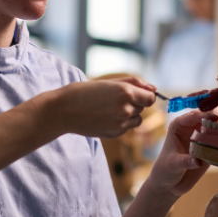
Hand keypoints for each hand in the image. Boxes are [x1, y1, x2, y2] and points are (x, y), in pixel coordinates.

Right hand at [40, 76, 155, 139]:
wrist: (63, 110)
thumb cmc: (85, 92)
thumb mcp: (110, 82)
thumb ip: (135, 83)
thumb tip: (154, 89)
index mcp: (126, 93)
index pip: (151, 98)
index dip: (145, 95)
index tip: (135, 93)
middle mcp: (126, 110)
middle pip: (143, 107)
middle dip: (134, 102)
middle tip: (114, 98)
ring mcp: (121, 124)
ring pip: (137, 119)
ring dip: (129, 114)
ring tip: (109, 108)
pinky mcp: (115, 134)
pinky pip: (126, 128)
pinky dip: (121, 123)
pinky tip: (105, 117)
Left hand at [145, 108, 217, 200]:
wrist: (170, 184)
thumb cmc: (166, 170)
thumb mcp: (174, 165)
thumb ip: (186, 162)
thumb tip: (198, 161)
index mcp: (179, 125)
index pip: (193, 115)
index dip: (204, 114)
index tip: (215, 118)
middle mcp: (191, 127)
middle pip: (207, 115)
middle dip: (217, 118)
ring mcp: (202, 136)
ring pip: (216, 124)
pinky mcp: (210, 146)